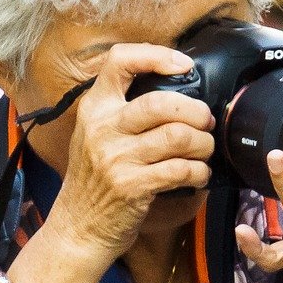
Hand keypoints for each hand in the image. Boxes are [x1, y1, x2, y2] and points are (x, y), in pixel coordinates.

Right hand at [44, 44, 215, 266]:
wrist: (78, 227)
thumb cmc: (95, 179)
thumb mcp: (94, 135)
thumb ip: (121, 110)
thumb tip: (173, 87)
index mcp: (94, 108)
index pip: (120, 61)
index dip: (156, 55)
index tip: (183, 65)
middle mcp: (102, 129)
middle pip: (162, 102)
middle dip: (196, 111)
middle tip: (204, 121)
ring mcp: (116, 158)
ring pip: (178, 136)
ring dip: (203, 143)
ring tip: (204, 150)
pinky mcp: (133, 186)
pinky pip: (181, 169)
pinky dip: (199, 171)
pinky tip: (198, 174)